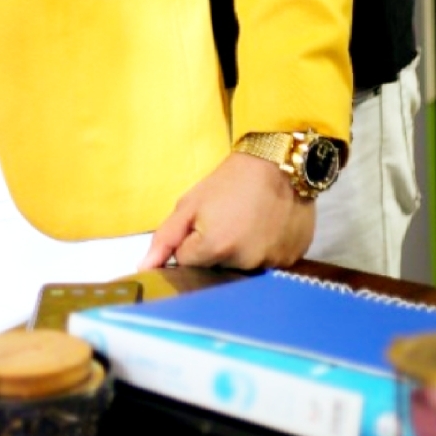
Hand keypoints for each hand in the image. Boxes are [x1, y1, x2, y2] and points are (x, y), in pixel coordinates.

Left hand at [138, 151, 316, 271]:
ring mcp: (271, 263)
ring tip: (248, 227)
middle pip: (216, 272)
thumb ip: (165, 239)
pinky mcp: (291, 260)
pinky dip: (264, 254)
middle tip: (226, 224)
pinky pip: (269, 266)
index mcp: (214, 248)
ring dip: (240, 256)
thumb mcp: (190, 203)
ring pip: (243, 271)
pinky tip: (266, 232)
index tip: (202, 227)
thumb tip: (144, 268)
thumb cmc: (230, 180)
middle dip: (215, 254)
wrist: (279, 163)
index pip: (188, 265)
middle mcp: (244, 263)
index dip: (191, 246)